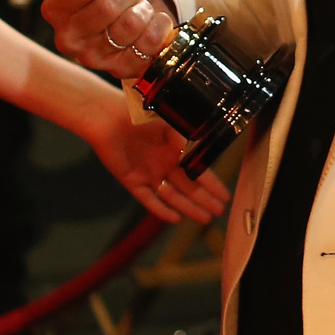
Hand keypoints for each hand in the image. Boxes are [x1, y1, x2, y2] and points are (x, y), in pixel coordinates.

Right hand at [41, 0, 178, 77]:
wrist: (145, 10)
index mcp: (55, 8)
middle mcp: (67, 37)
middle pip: (106, 7)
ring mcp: (92, 58)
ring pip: (129, 24)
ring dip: (143, 9)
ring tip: (139, 8)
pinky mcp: (119, 70)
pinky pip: (148, 42)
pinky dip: (158, 26)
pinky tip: (151, 23)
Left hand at [81, 93, 228, 224]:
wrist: (108, 117)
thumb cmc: (139, 115)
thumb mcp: (168, 126)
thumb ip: (185, 141)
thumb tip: (199, 154)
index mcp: (175, 150)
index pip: (198, 171)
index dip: (213, 185)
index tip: (226, 196)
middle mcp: (164, 164)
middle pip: (188, 188)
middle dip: (205, 200)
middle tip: (220, 212)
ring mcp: (149, 174)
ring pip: (173, 196)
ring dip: (188, 207)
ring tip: (205, 218)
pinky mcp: (132, 181)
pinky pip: (150, 199)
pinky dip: (162, 209)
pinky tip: (175, 219)